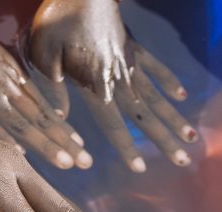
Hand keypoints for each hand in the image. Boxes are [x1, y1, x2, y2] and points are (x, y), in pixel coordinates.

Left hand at [30, 0, 196, 170]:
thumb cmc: (57, 21)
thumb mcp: (44, 58)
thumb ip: (53, 90)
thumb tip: (59, 118)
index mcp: (95, 85)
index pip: (114, 124)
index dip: (127, 147)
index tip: (140, 168)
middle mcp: (118, 78)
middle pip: (145, 115)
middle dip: (163, 140)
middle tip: (183, 161)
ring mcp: (129, 61)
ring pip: (155, 95)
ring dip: (173, 118)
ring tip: (190, 137)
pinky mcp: (132, 46)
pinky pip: (155, 67)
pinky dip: (169, 81)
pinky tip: (181, 96)